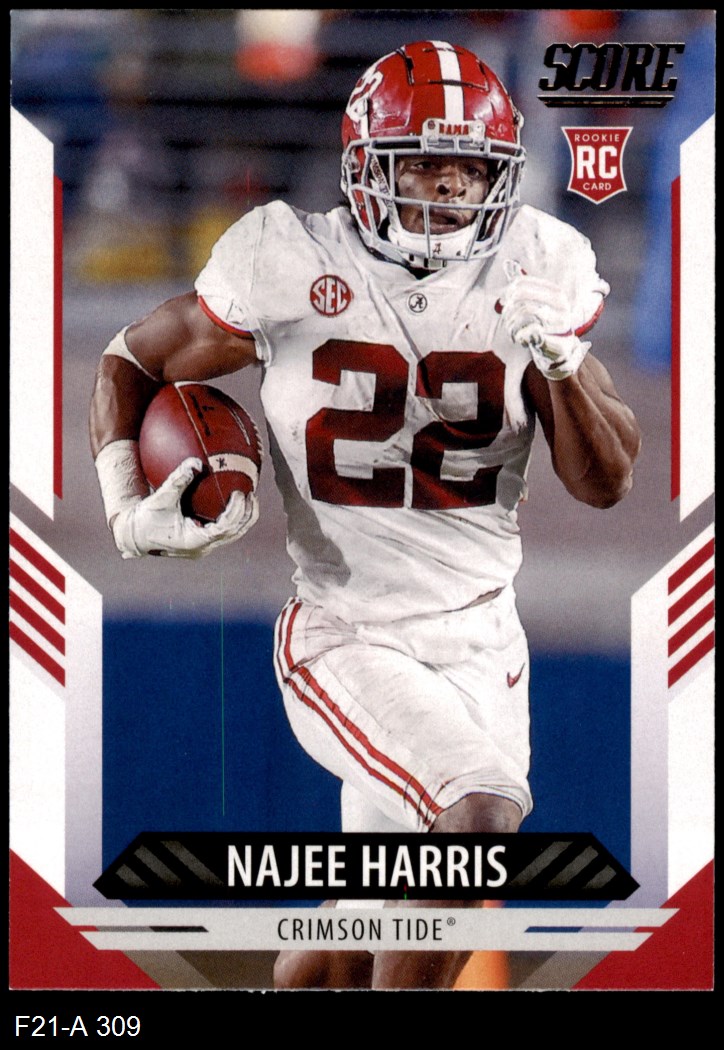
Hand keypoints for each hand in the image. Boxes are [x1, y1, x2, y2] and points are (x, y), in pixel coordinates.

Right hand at [111, 458, 258, 558]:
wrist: (136, 536)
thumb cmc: (146, 518)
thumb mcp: (160, 498)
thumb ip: (178, 480)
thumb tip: (195, 461)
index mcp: (195, 541)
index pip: (224, 528)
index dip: (236, 512)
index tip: (240, 493)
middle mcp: (203, 547)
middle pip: (235, 533)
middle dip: (246, 514)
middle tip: (251, 494)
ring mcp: (205, 547)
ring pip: (233, 534)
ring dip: (243, 517)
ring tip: (251, 497)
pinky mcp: (203, 542)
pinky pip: (225, 531)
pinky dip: (233, 517)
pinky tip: (235, 500)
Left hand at [498, 272, 589, 380]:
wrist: (561, 352)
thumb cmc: (545, 326)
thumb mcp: (536, 303)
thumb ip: (523, 286)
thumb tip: (509, 264)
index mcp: (555, 292)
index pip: (522, 283)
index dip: (508, 293)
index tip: (504, 302)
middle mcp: (561, 304)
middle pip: (521, 300)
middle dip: (509, 312)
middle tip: (507, 321)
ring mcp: (560, 322)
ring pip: (525, 314)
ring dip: (512, 325)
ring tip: (512, 332)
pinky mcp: (556, 339)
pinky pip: (530, 332)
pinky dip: (519, 336)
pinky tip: (520, 339)